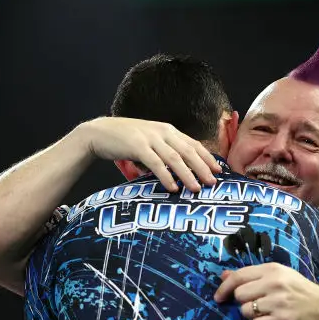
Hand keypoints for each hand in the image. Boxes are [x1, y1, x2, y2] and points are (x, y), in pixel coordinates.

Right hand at [78, 117, 221, 191]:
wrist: (100, 133)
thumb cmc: (127, 140)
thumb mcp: (151, 141)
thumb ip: (165, 151)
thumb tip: (182, 170)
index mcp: (168, 130)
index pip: (193, 144)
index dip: (207, 158)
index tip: (218, 172)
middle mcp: (162, 132)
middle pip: (188, 151)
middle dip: (202, 168)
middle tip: (213, 183)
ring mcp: (150, 138)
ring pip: (175, 158)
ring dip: (187, 174)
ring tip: (196, 188)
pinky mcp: (137, 146)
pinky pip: (155, 163)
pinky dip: (165, 176)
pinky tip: (172, 187)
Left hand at [213, 262, 318, 319]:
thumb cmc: (299, 291)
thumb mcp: (278, 276)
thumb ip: (251, 275)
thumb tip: (223, 275)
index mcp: (272, 269)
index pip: (238, 276)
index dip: (224, 287)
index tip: (218, 297)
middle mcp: (274, 283)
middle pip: (239, 295)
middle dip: (244, 302)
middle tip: (257, 304)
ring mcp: (278, 302)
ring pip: (246, 311)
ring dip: (252, 315)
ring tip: (267, 313)